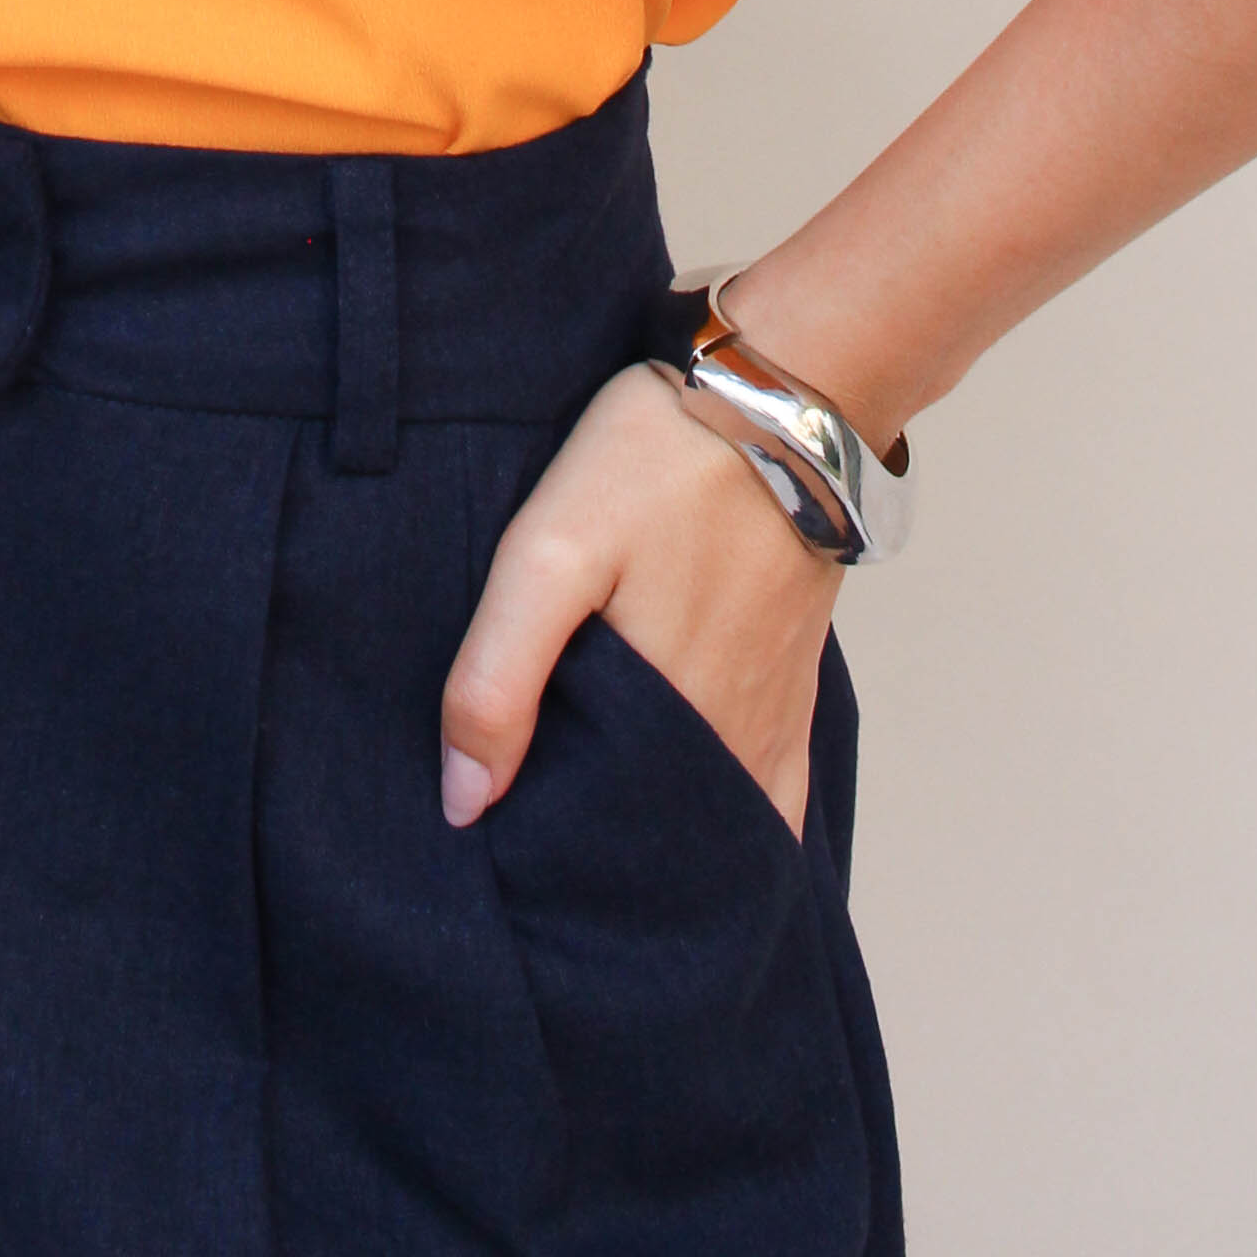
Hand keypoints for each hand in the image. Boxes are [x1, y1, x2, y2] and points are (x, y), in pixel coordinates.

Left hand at [439, 362, 840, 835]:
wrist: (781, 396)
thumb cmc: (660, 464)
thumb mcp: (550, 551)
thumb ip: (498, 674)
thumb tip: (463, 801)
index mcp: (664, 728)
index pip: (598, 848)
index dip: (543, 859)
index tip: (500, 856)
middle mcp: (729, 744)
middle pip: (656, 840)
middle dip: (597, 857)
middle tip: (536, 850)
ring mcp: (771, 716)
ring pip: (711, 819)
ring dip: (658, 836)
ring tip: (595, 834)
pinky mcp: (793, 679)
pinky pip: (771, 787)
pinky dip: (734, 819)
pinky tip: (694, 821)